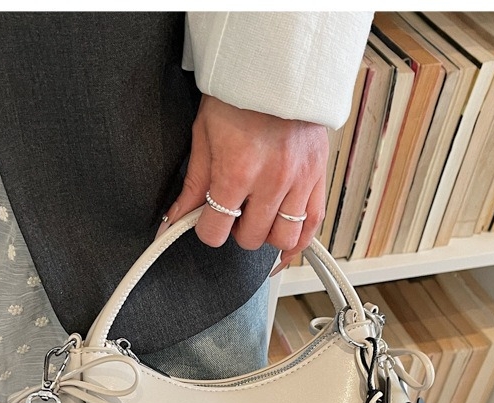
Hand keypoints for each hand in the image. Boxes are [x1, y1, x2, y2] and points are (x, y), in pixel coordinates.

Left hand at [157, 95, 328, 273]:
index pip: (216, 230)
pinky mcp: (318, 176)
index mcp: (237, 171)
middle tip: (233, 215)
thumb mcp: (204, 137)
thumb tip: (175, 219)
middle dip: (236, 233)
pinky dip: (298, 240)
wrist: (275, 66)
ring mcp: (299, 180)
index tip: (207, 224)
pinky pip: (313, 224)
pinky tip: (285, 245)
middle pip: (250, 239)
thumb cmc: (238, 96)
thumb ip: (193, 185)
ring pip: (284, 238)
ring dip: (266, 235)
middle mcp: (271, 180)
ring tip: (258, 221)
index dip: (206, 232)